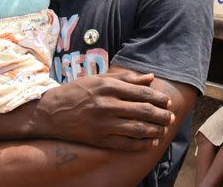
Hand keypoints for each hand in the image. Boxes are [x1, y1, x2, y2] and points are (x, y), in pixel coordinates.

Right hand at [35, 70, 174, 149]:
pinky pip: (125, 144)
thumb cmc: (77, 92)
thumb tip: (150, 77)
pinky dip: (141, 144)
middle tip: (171, 117)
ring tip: (164, 130)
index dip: (158, 98)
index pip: (142, 93)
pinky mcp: (98, 139)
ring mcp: (103, 124)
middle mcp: (107, 105)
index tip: (168, 101)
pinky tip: (151, 142)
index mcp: (108, 87)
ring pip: (137, 129)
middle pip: (143, 111)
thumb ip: (126, 78)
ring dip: (155, 130)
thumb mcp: (100, 79)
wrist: (50, 112)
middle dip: (161, 115)